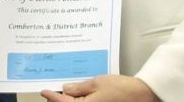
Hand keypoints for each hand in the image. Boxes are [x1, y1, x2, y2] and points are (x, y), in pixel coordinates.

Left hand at [41, 75, 159, 101]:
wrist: (140, 95)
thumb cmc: (120, 88)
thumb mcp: (97, 83)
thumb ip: (80, 87)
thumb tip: (66, 89)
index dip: (52, 97)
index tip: (43, 91)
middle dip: (60, 100)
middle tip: (51, 92)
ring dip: (69, 101)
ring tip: (64, 93)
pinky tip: (77, 95)